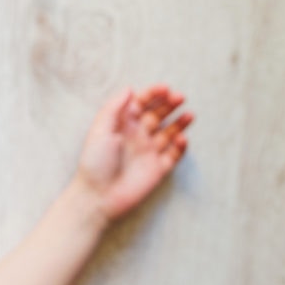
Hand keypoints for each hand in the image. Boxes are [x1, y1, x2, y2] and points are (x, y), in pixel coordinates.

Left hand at [76, 84, 192, 220]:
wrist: (98, 196)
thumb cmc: (95, 162)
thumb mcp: (100, 130)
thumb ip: (114, 107)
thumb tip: (129, 88)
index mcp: (122, 125)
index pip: (141, 103)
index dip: (153, 94)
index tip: (165, 88)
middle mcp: (137, 136)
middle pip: (157, 114)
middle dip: (169, 104)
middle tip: (179, 97)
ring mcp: (148, 152)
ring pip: (169, 132)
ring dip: (180, 123)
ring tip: (189, 115)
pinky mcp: (158, 168)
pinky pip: (174, 154)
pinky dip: (180, 146)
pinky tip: (181, 139)